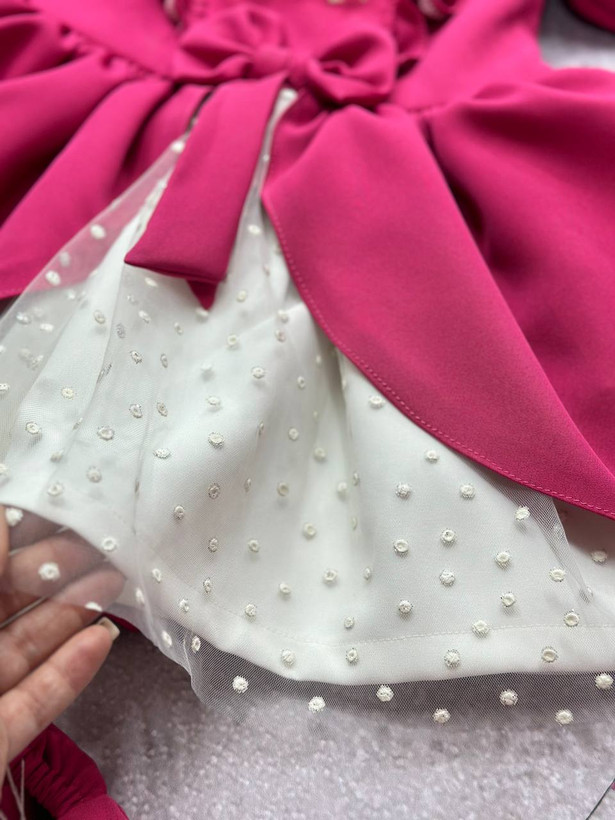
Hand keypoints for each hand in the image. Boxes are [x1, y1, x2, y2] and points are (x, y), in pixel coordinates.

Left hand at [0, 507, 123, 786]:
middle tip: (98, 545)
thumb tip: (0, 517)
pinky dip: (66, 676)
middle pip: (0, 605)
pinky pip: (29, 704)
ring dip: (70, 619)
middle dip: (52, 574)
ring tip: (113, 584)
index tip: (53, 512)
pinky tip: (100, 642)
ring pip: (20, 652)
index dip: (13, 539)